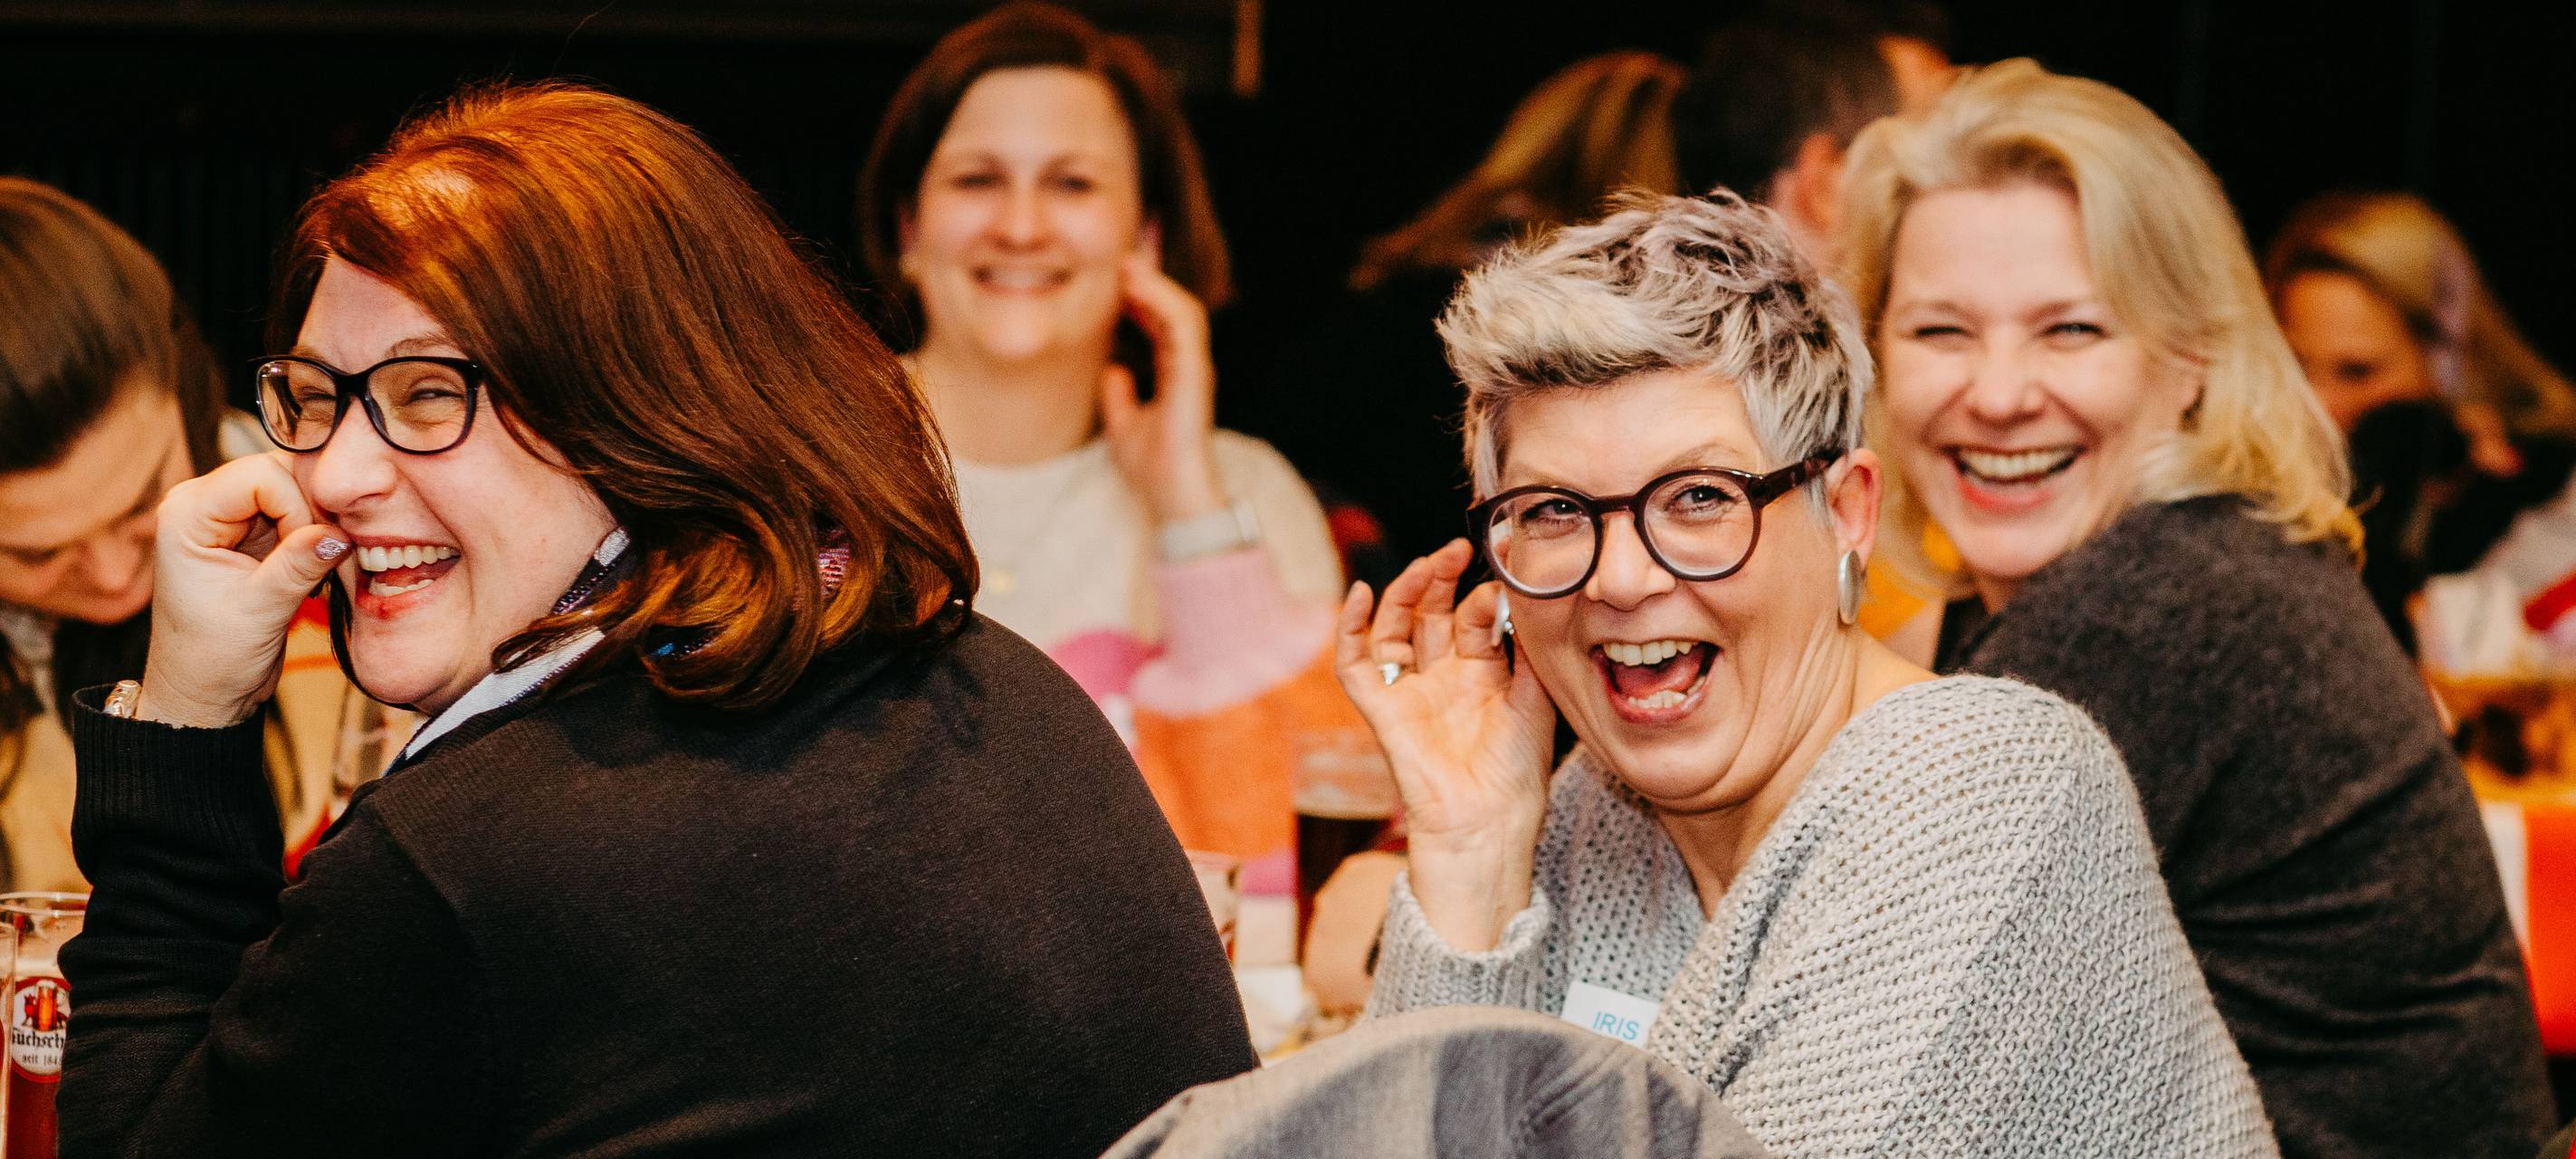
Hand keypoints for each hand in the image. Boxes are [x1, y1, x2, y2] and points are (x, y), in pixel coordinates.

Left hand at [136, 453, 347, 727]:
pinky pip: (296, 513)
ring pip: (293, 489)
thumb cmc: (212, 657)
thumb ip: (299, 564)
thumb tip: (342, 532)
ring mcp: (228, 518)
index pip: (259, 475)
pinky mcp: (251, 534)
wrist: (204, 692)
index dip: (296, 505)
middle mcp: (202, 505)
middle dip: (312, 508)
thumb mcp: (261, 610)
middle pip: (277, 472)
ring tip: (323, 563)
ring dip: (317, 520)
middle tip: (330, 550)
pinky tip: (318, 563)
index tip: (310, 549)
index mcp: (187, 514)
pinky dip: (316, 533)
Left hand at [1100, 253, 1224, 523]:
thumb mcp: (1123, 426)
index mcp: (1175, 374)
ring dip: (1155, 284)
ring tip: (1128, 264)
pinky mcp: (1196, 376)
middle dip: (1149, 280)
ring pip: (1183, 311)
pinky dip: (1163, 303)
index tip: (1114, 277)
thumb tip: (1112, 370)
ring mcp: (1195, 370)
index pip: (1161, 322)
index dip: (1140, 296)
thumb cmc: (1154, 470)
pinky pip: (1185, 327)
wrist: (1172, 500)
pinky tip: (1138, 288)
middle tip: (1120, 256)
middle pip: (1173, 308)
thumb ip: (1119, 396)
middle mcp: (1189, 367)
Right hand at [1333, 540, 1556, 949]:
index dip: (1481, 594)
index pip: (1470, 618)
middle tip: (1457, 549)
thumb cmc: (1517, 773)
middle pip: (1429, 614)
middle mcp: (1441, 678)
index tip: (1501, 576)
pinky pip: (1356, 665)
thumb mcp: (1534, 700)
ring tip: (1426, 564)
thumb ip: (1524, 649)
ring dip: (1405, 592)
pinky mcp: (1382, 710)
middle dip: (1440, 579)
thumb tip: (1521, 595)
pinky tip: (1362, 595)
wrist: (1490, 823)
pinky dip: (1351, 629)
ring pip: (1394, 629)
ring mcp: (1410, 693)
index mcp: (1480, 675)